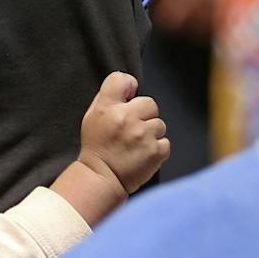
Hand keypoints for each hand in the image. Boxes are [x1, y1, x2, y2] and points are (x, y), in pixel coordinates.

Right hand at [78, 72, 169, 194]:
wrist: (101, 178)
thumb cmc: (97, 147)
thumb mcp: (93, 117)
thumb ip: (109, 99)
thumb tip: (129, 87)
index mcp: (107, 107)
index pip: (122, 79)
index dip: (129, 86)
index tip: (128, 98)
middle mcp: (126, 118)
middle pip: (149, 103)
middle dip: (144, 114)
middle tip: (133, 129)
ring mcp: (143, 135)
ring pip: (159, 123)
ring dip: (151, 133)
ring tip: (137, 144)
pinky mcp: (156, 151)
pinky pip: (165, 142)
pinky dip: (157, 149)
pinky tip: (143, 154)